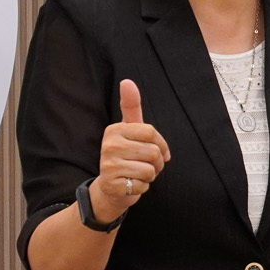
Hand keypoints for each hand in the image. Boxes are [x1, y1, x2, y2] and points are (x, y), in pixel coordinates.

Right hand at [92, 79, 170, 223]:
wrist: (112, 187)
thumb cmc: (127, 155)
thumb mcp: (130, 130)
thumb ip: (130, 107)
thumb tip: (127, 81)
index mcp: (114, 129)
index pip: (151, 132)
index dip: (161, 145)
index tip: (154, 149)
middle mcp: (108, 145)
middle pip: (154, 152)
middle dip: (157, 163)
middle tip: (144, 164)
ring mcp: (108, 165)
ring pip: (150, 170)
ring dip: (150, 176)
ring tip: (136, 174)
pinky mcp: (111, 184)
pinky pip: (143, 185)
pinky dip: (142, 188)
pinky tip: (130, 184)